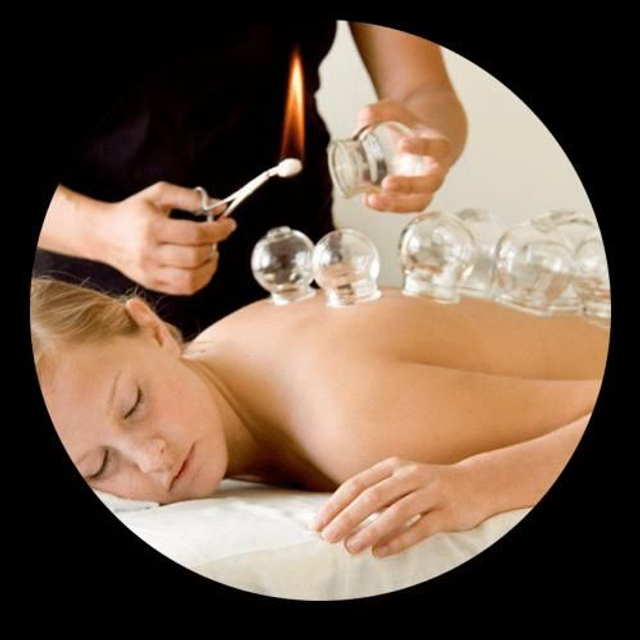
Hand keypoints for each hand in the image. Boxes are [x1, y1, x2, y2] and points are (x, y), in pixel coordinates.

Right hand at [96, 181, 236, 294]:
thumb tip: (221, 206)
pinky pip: (185, 289)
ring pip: (192, 279)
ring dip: (210, 266)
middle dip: (214, 246)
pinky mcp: (152, 285)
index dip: (218, 230)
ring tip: (210, 252)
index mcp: (152, 228)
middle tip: (216, 237)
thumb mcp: (158, 194)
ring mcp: (151, 273)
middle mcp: (150, 254)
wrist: (103, 235)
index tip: (229, 224)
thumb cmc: (133, 212)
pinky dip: (201, 279)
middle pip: (196, 257)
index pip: (195, 234)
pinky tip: (201, 265)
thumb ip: (190, 197)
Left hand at [309, 457, 486, 557]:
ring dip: (370, 530)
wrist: (476, 483)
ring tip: (351, 548)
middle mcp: (409, 476)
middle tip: (327, 538)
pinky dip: (399, 540)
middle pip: (372, 496)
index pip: (356, 484)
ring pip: (396, 512)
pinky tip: (380, 553)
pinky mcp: (447, 512)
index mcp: (392, 467)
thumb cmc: (427, 486)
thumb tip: (338, 517)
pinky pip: (420, 528)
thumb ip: (374, 495)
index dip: (335, 504)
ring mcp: (430, 493)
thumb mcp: (400, 482)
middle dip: (347, 517)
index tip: (317, 524)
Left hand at [355, 98, 451, 212]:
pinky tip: (367, 200)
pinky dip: (385, 207)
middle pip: (432, 183)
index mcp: (438, 147)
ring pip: (419, 202)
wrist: (416, 144)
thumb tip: (365, 116)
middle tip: (387, 183)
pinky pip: (404, 208)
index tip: (402, 144)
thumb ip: (381, 111)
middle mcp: (436, 170)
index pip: (438, 147)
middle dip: (409, 185)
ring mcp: (425, 188)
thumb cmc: (409, 129)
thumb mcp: (398, 113)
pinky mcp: (411, 198)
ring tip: (372, 199)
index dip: (422, 147)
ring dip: (396, 205)